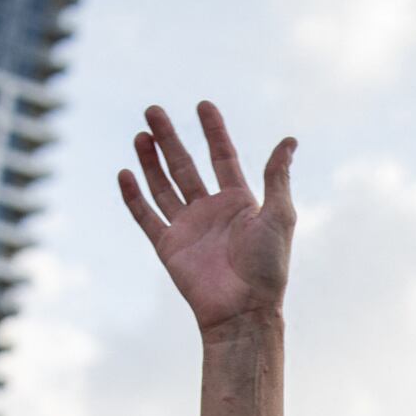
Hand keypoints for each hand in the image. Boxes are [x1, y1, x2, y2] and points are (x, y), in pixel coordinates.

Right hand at [117, 101, 296, 334]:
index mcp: (239, 201)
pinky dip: (134, 196)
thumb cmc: (268, 268)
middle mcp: (211, 211)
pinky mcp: (168, 246)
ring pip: (163, 185)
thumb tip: (290, 140)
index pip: (222, 157)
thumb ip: (277, 177)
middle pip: (185, 165)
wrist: (243, 311)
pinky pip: (147, 216)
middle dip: (169, 138)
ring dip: (150, 160)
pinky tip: (125, 172)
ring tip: (141, 135)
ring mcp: (188, 227)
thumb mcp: (280, 216)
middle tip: (153, 110)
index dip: (213, 131)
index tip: (202, 105)